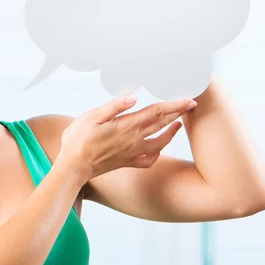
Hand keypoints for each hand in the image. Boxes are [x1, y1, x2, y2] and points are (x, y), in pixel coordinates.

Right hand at [57, 94, 196, 182]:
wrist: (74, 167)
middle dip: (178, 113)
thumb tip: (133, 97)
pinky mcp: (128, 162)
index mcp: (126, 126)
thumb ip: (114, 107)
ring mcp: (132, 153)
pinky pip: (150, 160)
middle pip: (162, 124)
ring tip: (178, 123)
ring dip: (172, 132)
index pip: (156, 112)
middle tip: (190, 105)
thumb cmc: (78, 140)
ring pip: (160, 142)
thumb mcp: (91, 117)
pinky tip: (159, 148)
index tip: (188, 99)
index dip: (174, 105)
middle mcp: (134, 140)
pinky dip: (158, 153)